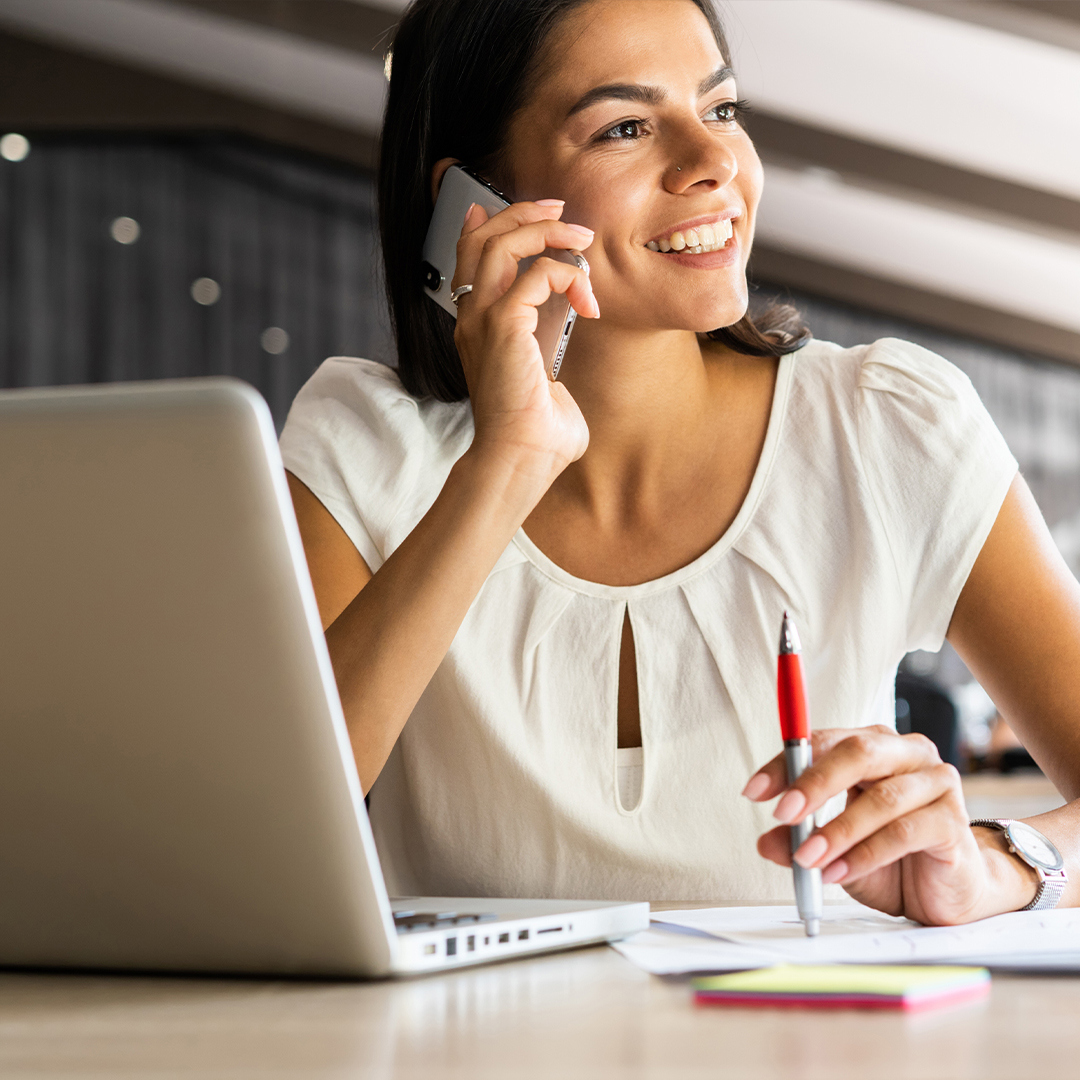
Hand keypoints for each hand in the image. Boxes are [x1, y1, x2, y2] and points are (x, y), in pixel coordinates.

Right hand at [452, 200, 597, 496]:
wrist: (522, 458)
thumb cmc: (536, 431)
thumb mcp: (544, 375)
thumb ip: (549, 346)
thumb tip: (569, 334)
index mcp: (477, 327)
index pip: (472, 257)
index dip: (497, 224)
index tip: (539, 214)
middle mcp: (472, 318)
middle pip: (483, 238)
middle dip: (524, 214)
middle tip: (563, 212)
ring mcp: (482, 320)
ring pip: (503, 244)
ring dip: (547, 232)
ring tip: (582, 240)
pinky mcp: (503, 326)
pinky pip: (537, 273)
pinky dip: (568, 277)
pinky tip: (587, 303)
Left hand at [743, 726, 1038, 923]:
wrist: (947, 891)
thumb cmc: (890, 856)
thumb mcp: (834, 848)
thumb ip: (801, 839)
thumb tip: (766, 842)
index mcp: (875, 745)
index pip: (825, 741)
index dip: (787, 763)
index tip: (754, 791)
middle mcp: (907, 754)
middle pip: (858, 752)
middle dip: (814, 783)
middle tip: (782, 815)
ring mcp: (936, 783)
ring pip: (881, 798)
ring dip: (837, 831)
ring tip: (808, 858)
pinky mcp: (953, 822)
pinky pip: (903, 833)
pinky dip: (865, 854)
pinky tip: (839, 873)